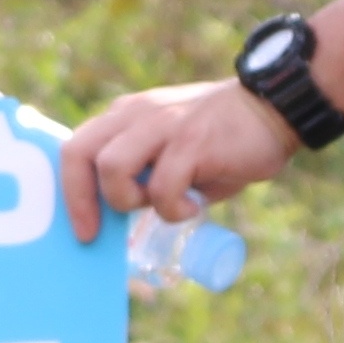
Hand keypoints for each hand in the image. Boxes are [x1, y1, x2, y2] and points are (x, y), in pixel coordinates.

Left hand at [62, 79, 304, 238]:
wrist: (274, 109)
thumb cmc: (221, 141)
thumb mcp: (172, 153)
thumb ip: (146, 176)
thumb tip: (123, 224)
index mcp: (127, 116)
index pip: (76, 147)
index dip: (69, 190)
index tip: (80, 228)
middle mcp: (137, 115)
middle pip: (79, 153)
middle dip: (78, 199)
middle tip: (93, 233)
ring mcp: (163, 125)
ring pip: (112, 166)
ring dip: (128, 199)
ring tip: (158, 206)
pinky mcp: (192, 141)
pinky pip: (162, 186)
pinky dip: (172, 208)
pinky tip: (193, 207)